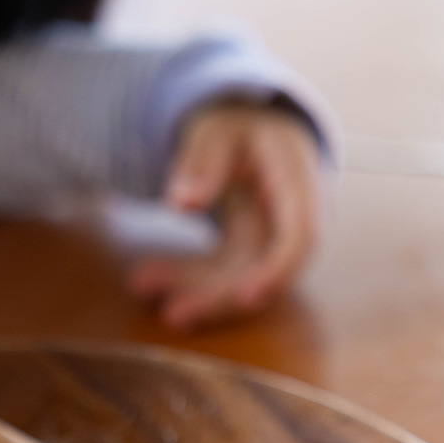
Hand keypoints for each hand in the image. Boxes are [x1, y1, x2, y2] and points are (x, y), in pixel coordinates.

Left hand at [128, 100, 323, 328]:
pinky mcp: (247, 252)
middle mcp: (291, 217)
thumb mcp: (216, 130)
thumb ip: (202, 161)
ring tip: (141, 286)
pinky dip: (188, 279)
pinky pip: (221, 274)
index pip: (302, 235)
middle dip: (219, 295)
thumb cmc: (238, 128)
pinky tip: (149, 282)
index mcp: (297, 180)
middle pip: (264, 268)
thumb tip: (183, 202)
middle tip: (171, 314)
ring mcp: (271, 239)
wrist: (253, 135)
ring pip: (238, 278)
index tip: (248, 297)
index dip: (278, 269)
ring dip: (193, 290)